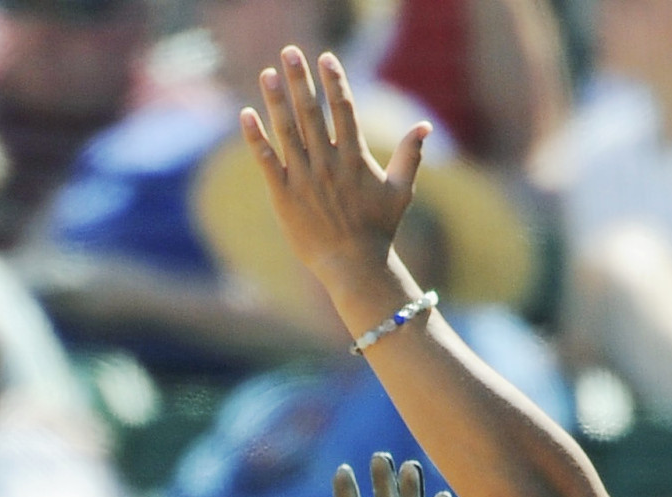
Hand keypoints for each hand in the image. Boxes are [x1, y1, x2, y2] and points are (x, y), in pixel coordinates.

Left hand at [241, 49, 429, 285]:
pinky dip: (256, 138)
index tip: (325, 57)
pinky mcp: (284, 197)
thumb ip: (411, 156)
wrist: (354, 268)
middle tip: (290, 52)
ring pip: (287, 131)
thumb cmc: (379, 230)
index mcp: (354, 158)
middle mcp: (328, 164)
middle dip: (300, 79)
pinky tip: (246, 114)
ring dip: (276, 100)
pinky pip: (266, 161)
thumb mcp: (401, 192)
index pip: (343, 109)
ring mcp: (305, 179)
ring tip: (268, 74)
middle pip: (312, 112)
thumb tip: (426, 126)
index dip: (334, 81)